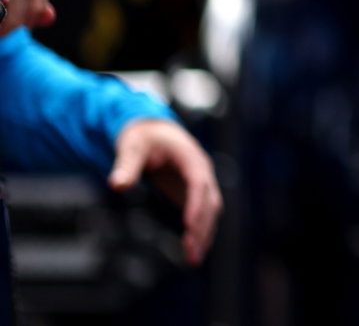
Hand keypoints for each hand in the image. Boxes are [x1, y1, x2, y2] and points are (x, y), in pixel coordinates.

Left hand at [109, 118, 222, 265]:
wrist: (154, 131)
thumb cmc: (143, 137)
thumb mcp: (132, 146)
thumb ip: (126, 165)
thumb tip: (117, 185)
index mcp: (190, 156)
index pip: (198, 182)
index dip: (195, 203)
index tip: (189, 225)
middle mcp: (202, 170)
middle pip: (210, 200)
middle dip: (203, 227)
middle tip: (192, 252)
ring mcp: (201, 182)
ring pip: (210, 210)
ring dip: (204, 233)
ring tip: (194, 258)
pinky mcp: (193, 193)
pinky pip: (203, 214)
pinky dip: (200, 231)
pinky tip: (193, 249)